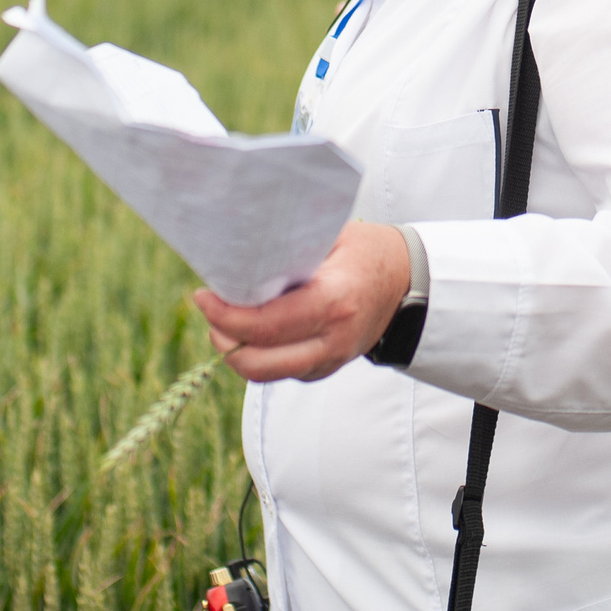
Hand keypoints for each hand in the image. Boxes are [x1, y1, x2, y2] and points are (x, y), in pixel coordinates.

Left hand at [192, 221, 409, 382]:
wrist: (408, 282)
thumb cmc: (366, 251)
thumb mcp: (332, 236)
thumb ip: (289, 247)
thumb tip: (239, 249)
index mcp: (334, 302)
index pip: (267, 325)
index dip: (226, 316)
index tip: (203, 296)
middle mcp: (333, 340)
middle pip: (258, 362)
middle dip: (223, 338)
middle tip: (209, 310)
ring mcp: (331, 360)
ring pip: (265, 374)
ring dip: (236, 351)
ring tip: (224, 319)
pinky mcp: (326, 369)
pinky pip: (280, 372)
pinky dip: (257, 354)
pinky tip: (250, 328)